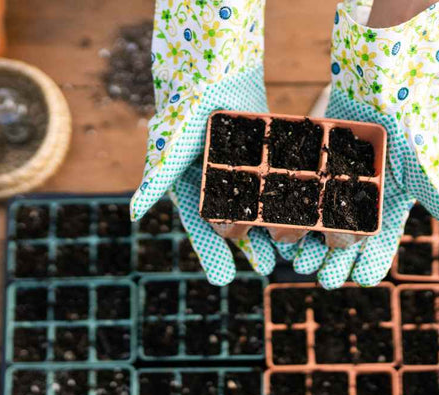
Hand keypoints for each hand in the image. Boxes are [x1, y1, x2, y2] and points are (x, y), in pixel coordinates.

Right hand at [130, 0, 278, 284]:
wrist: (210, 71)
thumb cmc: (184, 109)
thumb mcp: (170, 146)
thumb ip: (156, 179)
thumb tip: (133, 213)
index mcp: (191, 189)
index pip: (201, 228)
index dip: (212, 253)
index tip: (224, 279)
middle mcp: (216, 186)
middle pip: (235, 223)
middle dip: (250, 245)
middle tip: (266, 267)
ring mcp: (241, 173)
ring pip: (258, 207)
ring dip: (272, 228)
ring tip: (290, 249)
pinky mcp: (261, 158)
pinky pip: (274, 183)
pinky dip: (288, 199)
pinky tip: (305, 212)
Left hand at [293, 0, 438, 288]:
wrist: (378, 92)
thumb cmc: (405, 129)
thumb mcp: (421, 165)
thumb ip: (435, 198)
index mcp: (386, 213)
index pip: (380, 249)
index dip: (371, 265)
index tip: (361, 279)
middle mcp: (359, 209)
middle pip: (345, 247)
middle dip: (334, 263)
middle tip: (323, 277)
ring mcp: (336, 196)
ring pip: (321, 231)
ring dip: (311, 248)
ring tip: (299, 260)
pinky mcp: (317, 181)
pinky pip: (305, 206)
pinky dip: (296, 220)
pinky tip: (283, 233)